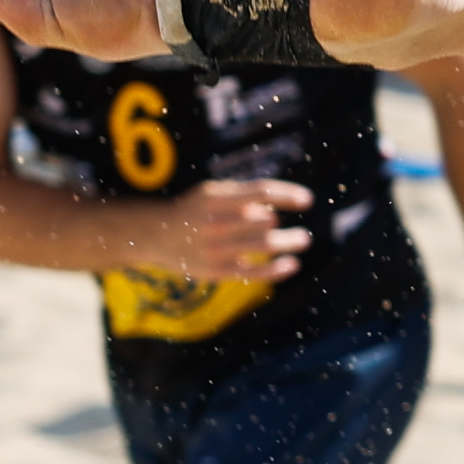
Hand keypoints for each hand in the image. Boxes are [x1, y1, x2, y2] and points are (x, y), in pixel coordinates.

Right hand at [159, 178, 313, 285]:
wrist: (155, 235)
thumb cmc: (194, 209)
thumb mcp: (212, 192)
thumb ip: (244, 194)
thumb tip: (283, 201)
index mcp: (216, 197)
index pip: (260, 192)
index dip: (287, 195)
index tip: (308, 200)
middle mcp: (215, 222)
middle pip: (264, 220)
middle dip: (283, 224)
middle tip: (302, 232)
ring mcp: (215, 248)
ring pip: (263, 244)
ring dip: (289, 242)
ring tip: (303, 239)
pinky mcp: (216, 271)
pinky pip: (253, 271)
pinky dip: (277, 269)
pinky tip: (292, 264)